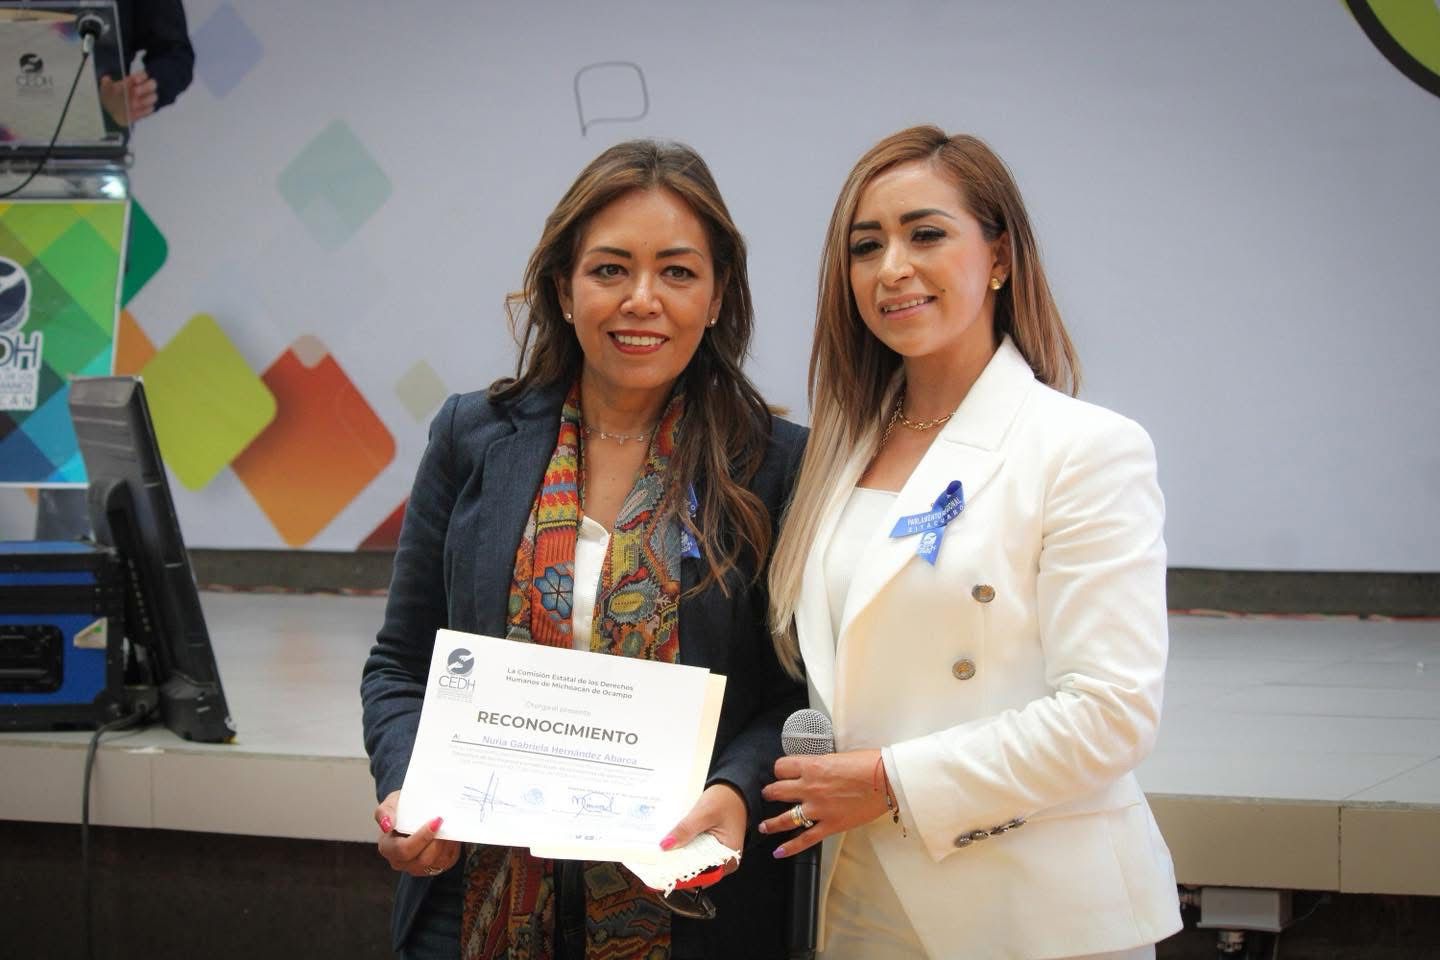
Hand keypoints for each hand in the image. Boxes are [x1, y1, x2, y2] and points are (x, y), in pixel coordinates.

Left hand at [98, 71, 158, 125]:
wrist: (112, 112)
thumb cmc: (110, 97)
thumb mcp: (105, 88)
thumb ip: (106, 83)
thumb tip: (107, 78)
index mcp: (135, 80)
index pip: (144, 75)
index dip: (141, 76)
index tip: (135, 79)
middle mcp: (144, 89)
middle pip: (153, 84)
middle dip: (145, 87)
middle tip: (135, 91)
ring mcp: (147, 100)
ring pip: (153, 97)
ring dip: (144, 100)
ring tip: (134, 104)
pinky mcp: (147, 111)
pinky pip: (150, 110)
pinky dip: (144, 110)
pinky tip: (135, 111)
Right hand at [374, 790, 461, 877]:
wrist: (415, 812)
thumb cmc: (401, 809)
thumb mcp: (391, 803)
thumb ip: (384, 812)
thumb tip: (387, 824)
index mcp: (387, 848)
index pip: (403, 849)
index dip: (421, 837)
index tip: (435, 821)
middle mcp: (401, 862)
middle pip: (422, 859)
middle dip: (437, 841)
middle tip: (447, 824)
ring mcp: (418, 867)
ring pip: (437, 861)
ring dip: (447, 844)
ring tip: (452, 826)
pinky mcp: (434, 868)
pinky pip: (447, 861)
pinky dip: (452, 847)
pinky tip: (452, 834)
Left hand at [658, 782, 747, 876]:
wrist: (734, 789)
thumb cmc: (727, 800)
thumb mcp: (705, 812)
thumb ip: (687, 829)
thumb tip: (665, 845)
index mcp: (728, 861)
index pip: (700, 876)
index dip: (679, 875)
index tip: (660, 871)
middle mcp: (723, 863)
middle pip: (694, 871)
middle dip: (674, 867)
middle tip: (654, 860)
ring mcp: (715, 856)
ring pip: (691, 862)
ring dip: (676, 857)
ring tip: (658, 852)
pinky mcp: (708, 848)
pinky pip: (692, 853)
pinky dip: (681, 848)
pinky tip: (668, 843)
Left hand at [758, 748, 889, 857]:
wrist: (887, 780)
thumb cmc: (868, 763)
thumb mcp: (838, 756)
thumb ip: (821, 764)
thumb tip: (816, 769)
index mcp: (812, 765)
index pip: (781, 767)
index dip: (779, 770)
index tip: (781, 774)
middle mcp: (810, 787)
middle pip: (777, 791)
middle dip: (770, 793)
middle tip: (769, 795)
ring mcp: (818, 808)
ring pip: (785, 818)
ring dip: (771, 823)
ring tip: (764, 826)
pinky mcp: (830, 825)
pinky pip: (805, 839)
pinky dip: (790, 847)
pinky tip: (779, 851)